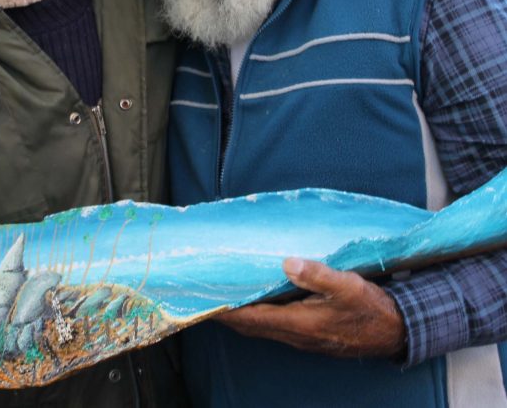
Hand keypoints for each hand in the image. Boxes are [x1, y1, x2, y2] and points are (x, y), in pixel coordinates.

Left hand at [215, 258, 405, 358]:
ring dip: (240, 313)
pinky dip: (257, 312)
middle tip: (204, 295)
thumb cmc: (371, 308)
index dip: (225, 311)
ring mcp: (301, 336)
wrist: (396, 331)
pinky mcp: (308, 332)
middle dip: (226, 312)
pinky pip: (273, 324)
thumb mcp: (348, 286)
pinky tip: (255, 298)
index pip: (252, 318)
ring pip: (261, 325)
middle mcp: (295, 334)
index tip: (203, 301)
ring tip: (222, 294)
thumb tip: (288, 262)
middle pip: (250, 325)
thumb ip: (318, 274)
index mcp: (300, 323)